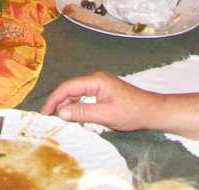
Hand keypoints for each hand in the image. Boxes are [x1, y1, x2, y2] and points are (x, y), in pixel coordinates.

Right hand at [40, 71, 163, 131]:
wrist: (153, 111)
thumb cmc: (132, 112)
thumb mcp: (106, 115)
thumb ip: (82, 113)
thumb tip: (61, 112)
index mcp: (96, 80)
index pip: (68, 87)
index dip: (54, 99)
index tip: (44, 112)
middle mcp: (95, 79)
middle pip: (70, 89)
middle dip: (59, 102)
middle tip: (49, 118)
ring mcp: (99, 84)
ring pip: (76, 93)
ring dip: (67, 105)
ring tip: (59, 119)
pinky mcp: (102, 91)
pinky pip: (84, 97)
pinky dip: (76, 106)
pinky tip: (73, 116)